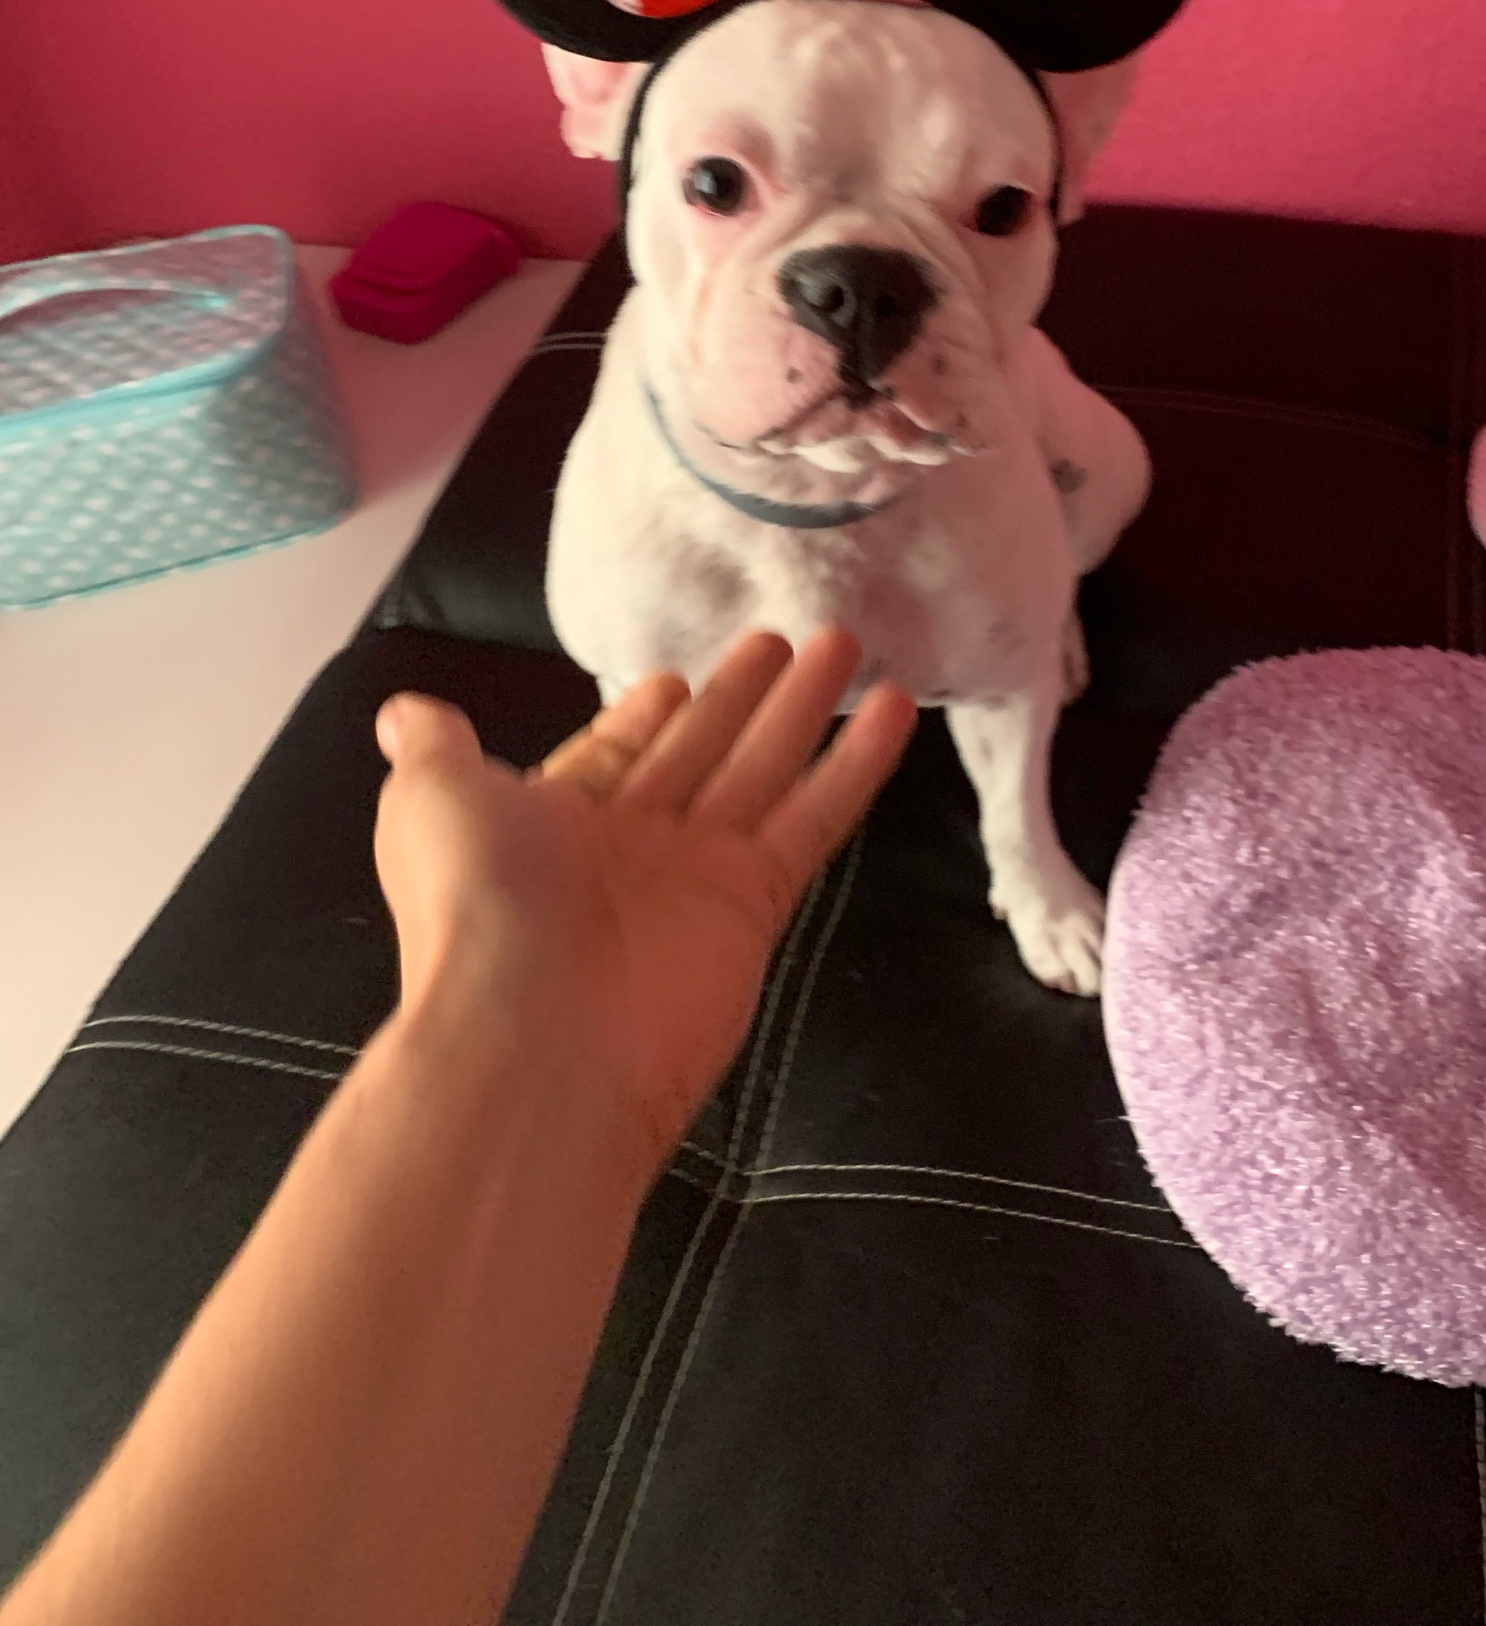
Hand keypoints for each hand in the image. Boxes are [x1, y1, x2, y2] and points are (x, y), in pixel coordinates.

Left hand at [372, 631, 914, 1175]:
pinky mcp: (754, 902)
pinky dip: (854, 765)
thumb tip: (405, 711)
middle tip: (786, 637)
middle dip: (739, 698)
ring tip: (846, 642)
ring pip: (762, 771)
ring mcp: (696, 874)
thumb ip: (435, 750)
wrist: (531, 1034)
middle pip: (698, 751)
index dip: (646, 714)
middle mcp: (628, 845)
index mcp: (551, 821)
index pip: (615, 752)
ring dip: (803, 710)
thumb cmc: (472, 905)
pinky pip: (811, 820)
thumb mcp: (428, 801)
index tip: (677, 677)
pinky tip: (894, 708)